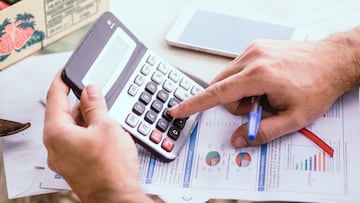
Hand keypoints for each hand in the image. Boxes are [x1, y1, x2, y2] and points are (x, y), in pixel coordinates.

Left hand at [43, 71, 151, 202]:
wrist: (116, 197)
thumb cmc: (110, 167)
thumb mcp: (105, 126)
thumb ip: (95, 105)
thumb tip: (90, 91)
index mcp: (57, 133)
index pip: (54, 98)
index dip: (61, 82)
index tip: (65, 72)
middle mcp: (56, 146)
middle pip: (64, 114)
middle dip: (81, 102)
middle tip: (97, 94)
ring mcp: (64, 158)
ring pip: (73, 129)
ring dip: (87, 119)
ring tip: (107, 115)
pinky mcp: (75, 165)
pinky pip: (78, 142)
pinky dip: (89, 133)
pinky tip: (105, 132)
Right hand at [170, 36, 359, 147]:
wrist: (333, 61)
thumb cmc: (317, 86)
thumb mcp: (294, 119)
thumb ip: (262, 132)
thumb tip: (238, 140)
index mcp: (259, 76)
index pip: (217, 93)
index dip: (194, 104)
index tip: (178, 110)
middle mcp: (252, 58)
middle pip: (221, 87)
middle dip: (233, 104)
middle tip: (258, 108)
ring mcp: (253, 50)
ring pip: (228, 78)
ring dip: (240, 92)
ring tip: (265, 95)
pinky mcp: (256, 47)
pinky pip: (237, 69)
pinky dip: (245, 81)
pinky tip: (265, 84)